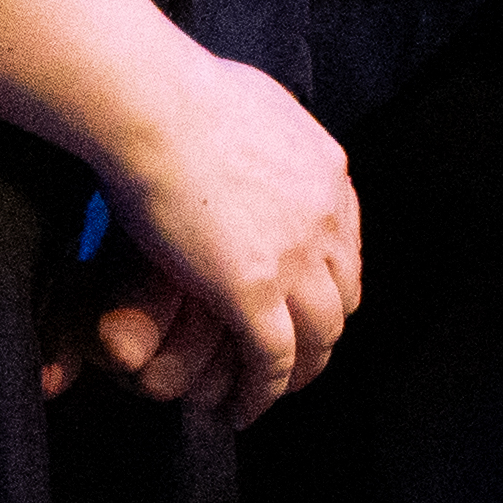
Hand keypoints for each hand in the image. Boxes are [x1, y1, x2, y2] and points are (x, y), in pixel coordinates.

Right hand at [48, 44, 360, 429]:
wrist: (157, 105)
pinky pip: (273, 359)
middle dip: (320, 333)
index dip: (326, 283)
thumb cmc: (182, 92)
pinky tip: (241, 410)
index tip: (301, 303)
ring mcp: (297, 257)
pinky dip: (262, 393)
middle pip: (343, 296)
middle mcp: (328, 217)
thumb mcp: (255, 102)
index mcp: (330, 172)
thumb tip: (259, 128)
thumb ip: (268, 131)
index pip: (346, 246)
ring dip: (297, 373)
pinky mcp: (254, 292)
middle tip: (290, 360)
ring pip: (319, 336)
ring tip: (267, 394)